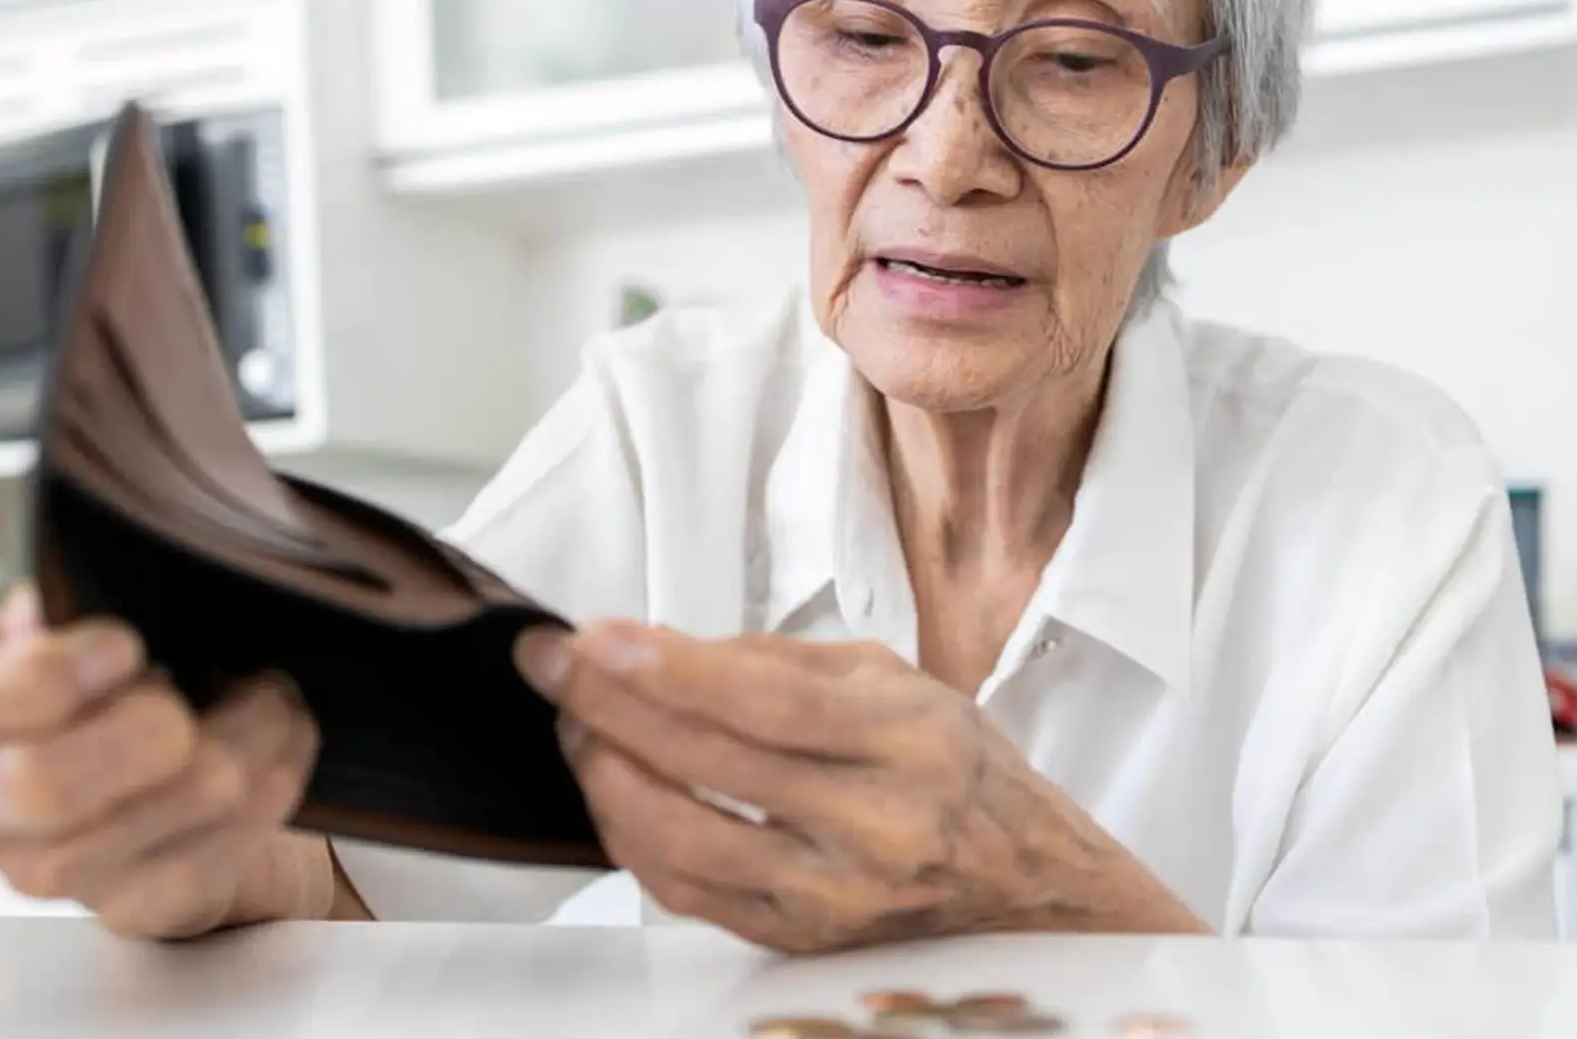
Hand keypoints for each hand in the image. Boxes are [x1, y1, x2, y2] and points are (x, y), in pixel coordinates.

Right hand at [0, 586, 333, 939]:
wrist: (136, 775)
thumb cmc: (85, 679)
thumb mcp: (47, 620)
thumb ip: (43, 612)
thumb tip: (42, 613)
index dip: (46, 674)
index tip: (122, 648)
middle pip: (47, 782)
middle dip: (156, 719)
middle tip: (199, 681)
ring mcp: (44, 872)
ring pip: (180, 798)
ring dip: (254, 732)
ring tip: (265, 699)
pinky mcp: (131, 906)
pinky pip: (228, 844)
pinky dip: (278, 777)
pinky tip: (276, 747)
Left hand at [516, 623, 1206, 953]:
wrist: (1023, 884)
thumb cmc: (954, 767)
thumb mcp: (892, 681)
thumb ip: (776, 665)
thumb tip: (658, 650)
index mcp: (906, 743)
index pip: (763, 702)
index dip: (665, 667)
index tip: (594, 636)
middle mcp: (872, 828)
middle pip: (707, 769)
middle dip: (608, 708)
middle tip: (553, 667)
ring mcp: (831, 898)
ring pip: (678, 843)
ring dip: (606, 778)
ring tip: (580, 727)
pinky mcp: (796, 941)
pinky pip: (684, 893)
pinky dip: (631, 838)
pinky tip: (614, 790)